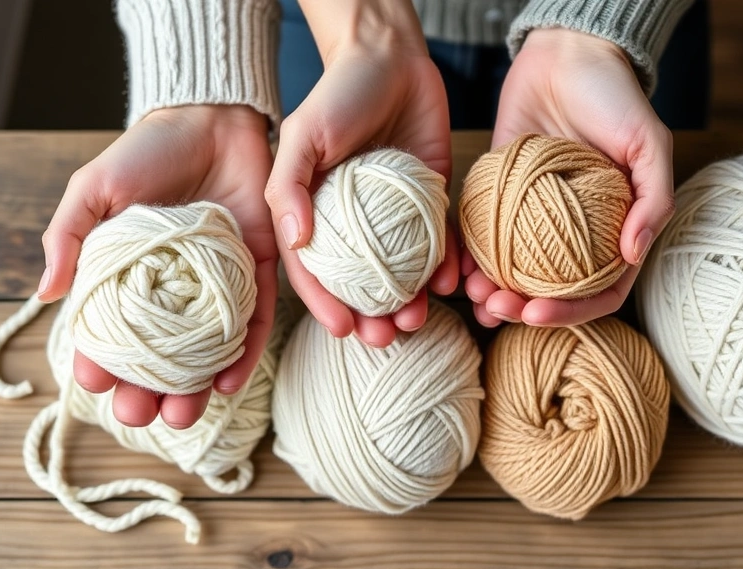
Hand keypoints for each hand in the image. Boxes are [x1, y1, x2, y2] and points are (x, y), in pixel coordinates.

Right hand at [39, 105, 277, 428]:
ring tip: (185, 415)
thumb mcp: (96, 188)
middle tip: (144, 414)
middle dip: (150, 390)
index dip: (103, 361)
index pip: (113, 330)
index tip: (97, 383)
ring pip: (207, 349)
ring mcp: (217, 282)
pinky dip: (244, 353)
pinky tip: (231, 381)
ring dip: (196, 387)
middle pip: (162, 353)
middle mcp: (175, 287)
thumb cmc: (148, 151)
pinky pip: (254, 320)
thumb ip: (71, 235)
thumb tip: (47, 293)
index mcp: (130, 272)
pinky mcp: (257, 270)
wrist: (213, 119)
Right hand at [265, 0, 457, 347]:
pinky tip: (452, 282)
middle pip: (362, 283)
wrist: (392, 57)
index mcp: (316, 212)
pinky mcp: (432, 200)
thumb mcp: (303, 134)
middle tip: (387, 337)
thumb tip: (296, 240)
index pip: (316, 271)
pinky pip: (441, 241)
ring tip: (419, 319)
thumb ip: (289, 185)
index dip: (325, 305)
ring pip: (403, 271)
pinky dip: (447, 264)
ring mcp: (396, 215)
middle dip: (373, 316)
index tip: (343, 331)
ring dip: (410, 300)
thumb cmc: (340, 92)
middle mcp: (355, 222)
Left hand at [464, 28, 674, 327]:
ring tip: (473, 298)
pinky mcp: (500, 193)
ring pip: (513, 271)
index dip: (570, 312)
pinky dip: (471, 257)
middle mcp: (575, 231)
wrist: (568, 53)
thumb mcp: (649, 144)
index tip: (536, 313)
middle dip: (522, 309)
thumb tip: (634, 254)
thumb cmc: (616, 96)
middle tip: (495, 308)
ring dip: (493, 292)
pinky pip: (484, 234)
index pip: (598, 291)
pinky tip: (457, 269)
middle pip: (550, 291)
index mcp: (615, 229)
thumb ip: (654, 199)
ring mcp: (534, 215)